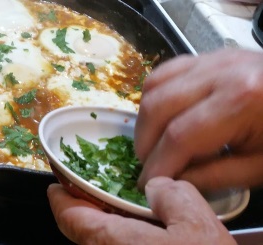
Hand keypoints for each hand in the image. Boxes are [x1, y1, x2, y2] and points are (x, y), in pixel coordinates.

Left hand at [48, 177, 234, 243]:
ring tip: (136, 220)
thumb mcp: (199, 225)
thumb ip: (171, 196)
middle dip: (92, 214)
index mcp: (109, 243)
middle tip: (105, 197)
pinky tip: (151, 241)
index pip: (68, 217)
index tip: (59, 186)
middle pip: (85, 235)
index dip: (62, 198)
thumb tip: (157, 187)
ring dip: (113, 235)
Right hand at [134, 49, 262, 191]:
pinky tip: (162, 119)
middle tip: (150, 168)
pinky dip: (156, 97)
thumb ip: (214, 176)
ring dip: (146, 120)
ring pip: (155, 87)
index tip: (149, 186)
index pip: (179, 137)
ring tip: (153, 145)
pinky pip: (167, 72)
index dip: (158, 166)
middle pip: (159, 108)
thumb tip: (172, 183)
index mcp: (241, 100)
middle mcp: (222, 72)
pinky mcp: (212, 56)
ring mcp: (215, 59)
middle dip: (146, 144)